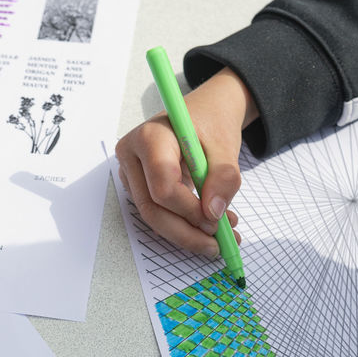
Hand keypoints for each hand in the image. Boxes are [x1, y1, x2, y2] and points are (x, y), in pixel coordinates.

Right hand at [115, 67, 254, 254]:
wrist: (204, 112)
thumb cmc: (211, 122)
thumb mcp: (225, 146)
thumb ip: (224, 178)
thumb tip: (214, 214)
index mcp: (150, 137)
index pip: (162, 186)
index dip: (189, 210)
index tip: (217, 220)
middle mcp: (132, 155)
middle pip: (152, 207)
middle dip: (186, 232)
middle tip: (218, 244)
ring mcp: (131, 172)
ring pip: (153, 216)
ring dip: (187, 233)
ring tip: (221, 236)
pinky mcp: (138, 185)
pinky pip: (158, 212)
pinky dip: (184, 225)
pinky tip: (210, 226)